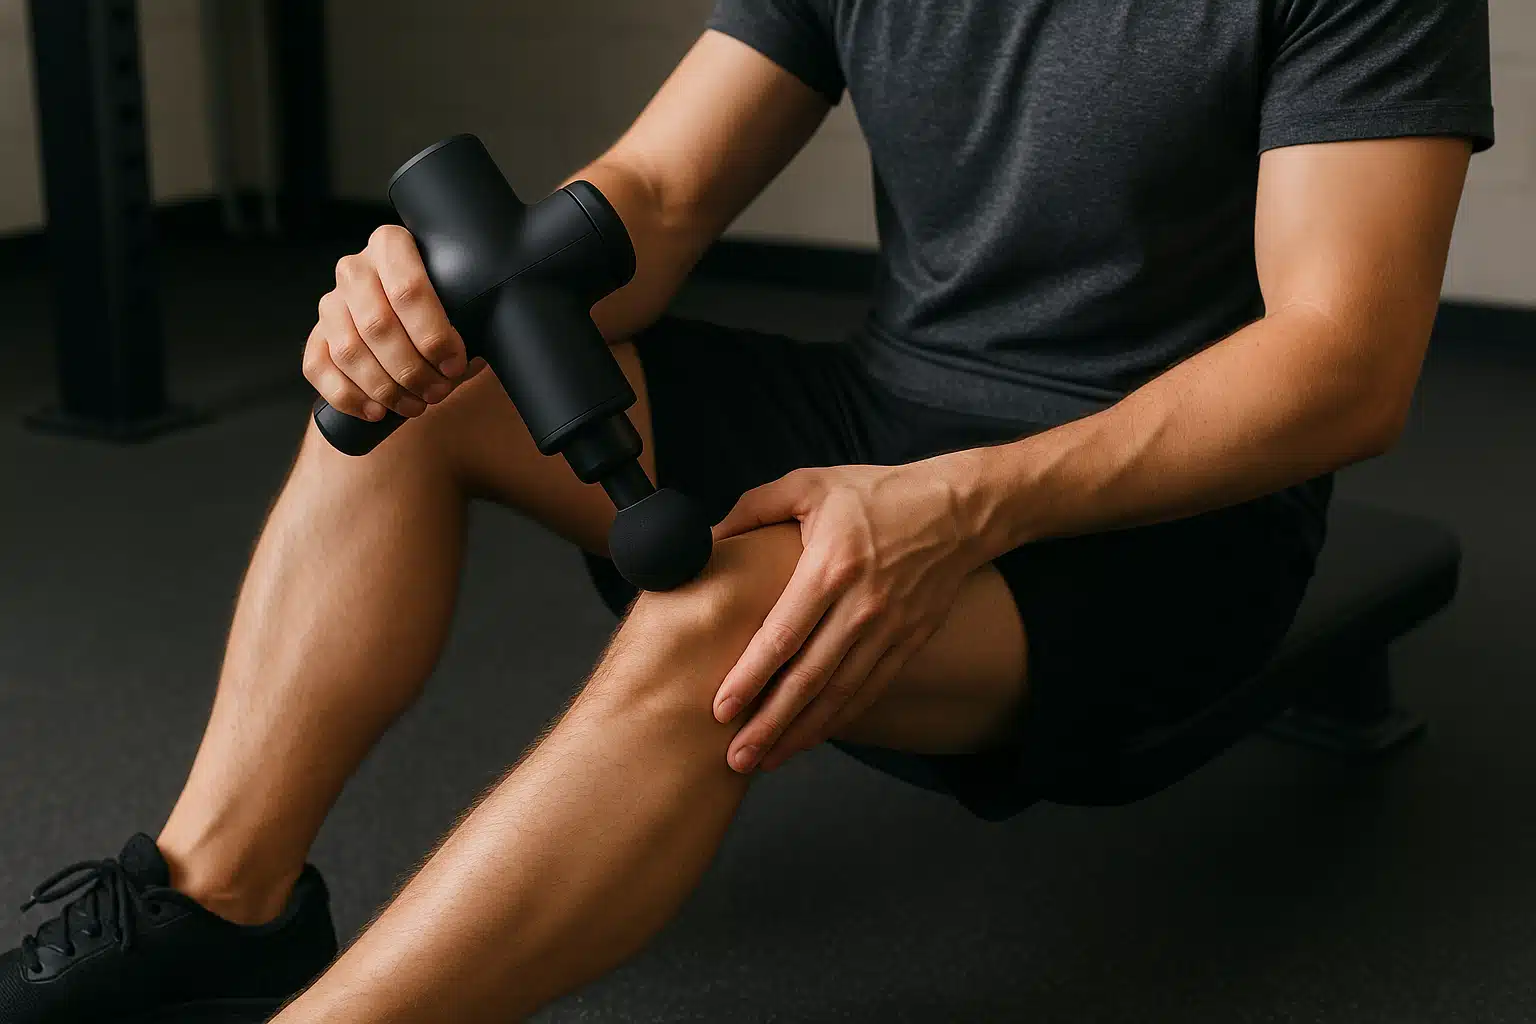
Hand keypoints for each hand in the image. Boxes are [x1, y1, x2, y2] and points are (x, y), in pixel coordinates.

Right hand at [303, 225, 483, 421]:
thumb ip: (469, 312)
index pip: (408, 289)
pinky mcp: (317, 334)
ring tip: (416, 405)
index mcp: (391, 244)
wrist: (415, 316)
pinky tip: (376, 410)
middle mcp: (355, 269)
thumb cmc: (446, 309)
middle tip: (438, 392)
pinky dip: (347, 396)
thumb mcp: (463, 300)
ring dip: (384, 388)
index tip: (454, 364)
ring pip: (348, 350)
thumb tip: (478, 348)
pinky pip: (318, 367)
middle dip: (411, 369)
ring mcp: (331, 302)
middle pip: (377, 325)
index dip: (433, 335)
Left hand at [711, 456, 990, 772]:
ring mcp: (889, 628)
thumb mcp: (809, 484)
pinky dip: (838, 719)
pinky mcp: (908, 641)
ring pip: (839, 694)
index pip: (783, 636)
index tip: (720, 709)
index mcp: (831, 567)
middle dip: (769, 723)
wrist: (957, 509)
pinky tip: (809, 736)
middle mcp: (861, 606)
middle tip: (735, 758)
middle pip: (809, 679)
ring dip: (800, 732)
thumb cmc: (876, 493)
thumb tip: (706, 535)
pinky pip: (869, 690)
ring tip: (765, 759)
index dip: (750, 677)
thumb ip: (753, 508)